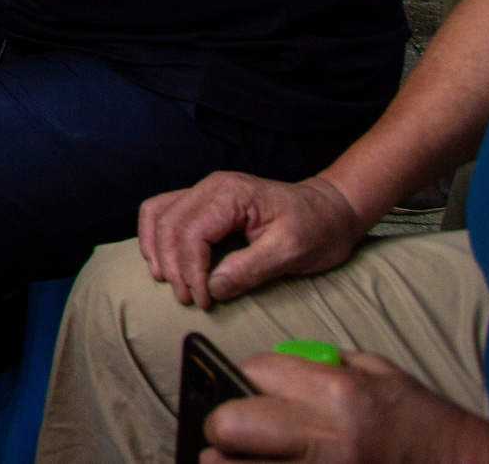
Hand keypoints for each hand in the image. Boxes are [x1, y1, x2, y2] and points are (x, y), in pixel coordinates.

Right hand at [138, 172, 368, 309]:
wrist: (332, 210)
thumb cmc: (317, 229)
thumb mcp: (291, 252)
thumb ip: (250, 268)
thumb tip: (212, 287)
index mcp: (231, 194)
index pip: (192, 232)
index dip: (190, 270)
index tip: (203, 300)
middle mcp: (212, 187)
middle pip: (169, 223)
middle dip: (172, 265)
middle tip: (186, 298)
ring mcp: (206, 191)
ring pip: (158, 213)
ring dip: (156, 249)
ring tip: (166, 280)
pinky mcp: (205, 201)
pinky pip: (166, 211)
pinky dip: (158, 236)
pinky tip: (163, 259)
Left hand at [203, 351, 488, 463]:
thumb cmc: (421, 421)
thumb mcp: (375, 372)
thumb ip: (316, 365)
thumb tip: (263, 371)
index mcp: (335, 393)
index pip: (253, 372)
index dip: (244, 377)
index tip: (251, 388)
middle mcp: (323, 437)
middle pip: (228, 425)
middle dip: (222, 424)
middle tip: (234, 430)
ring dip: (230, 462)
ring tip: (244, 456)